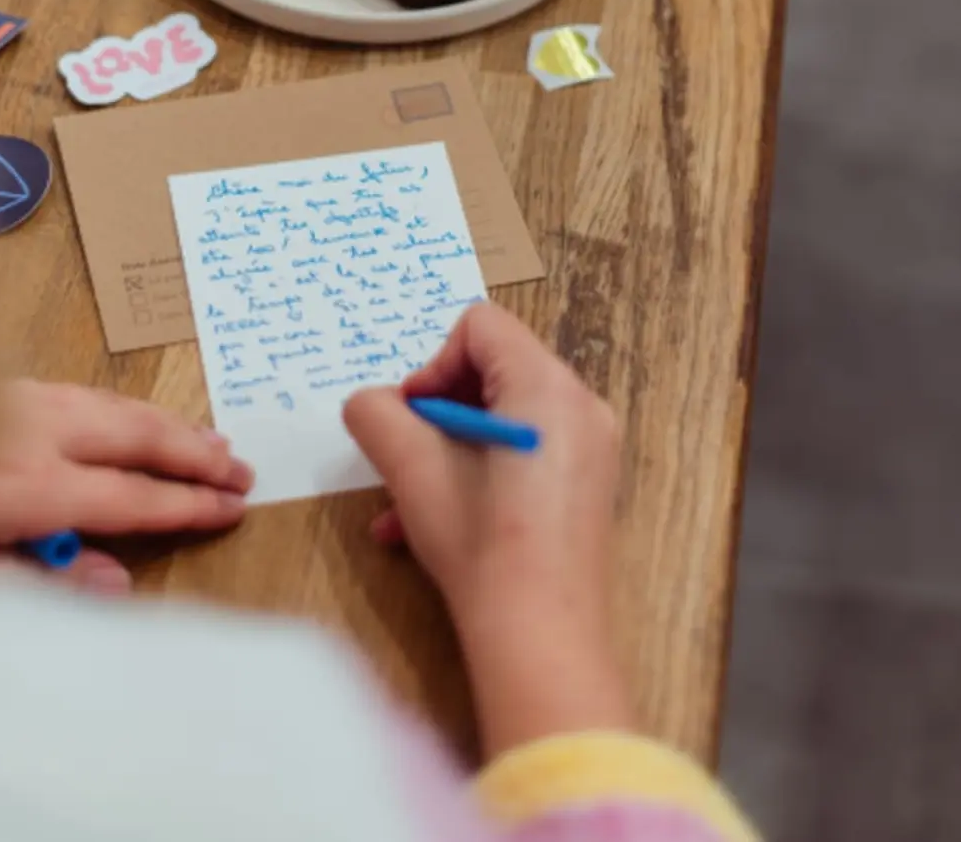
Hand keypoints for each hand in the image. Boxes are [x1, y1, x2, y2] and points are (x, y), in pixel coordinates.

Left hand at [0, 380, 252, 594]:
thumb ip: (28, 580)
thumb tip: (115, 580)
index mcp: (25, 486)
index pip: (131, 497)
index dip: (188, 505)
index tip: (233, 508)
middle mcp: (32, 434)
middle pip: (136, 437)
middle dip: (195, 454)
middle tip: (243, 469)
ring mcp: (15, 402)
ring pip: (113, 407)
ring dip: (168, 425)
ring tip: (211, 439)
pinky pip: (83, 394)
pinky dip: (127, 408)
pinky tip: (130, 418)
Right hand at [343, 304, 630, 755]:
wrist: (540, 634)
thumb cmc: (482, 543)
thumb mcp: (412, 470)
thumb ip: (377, 416)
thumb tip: (369, 403)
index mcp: (547, 386)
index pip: (480, 326)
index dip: (431, 363)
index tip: (409, 416)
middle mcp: (581, 407)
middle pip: (493, 370)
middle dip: (436, 410)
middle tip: (405, 452)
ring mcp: (591, 450)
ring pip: (502, 420)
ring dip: (445, 449)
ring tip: (404, 501)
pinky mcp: (586, 488)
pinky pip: (523, 455)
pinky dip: (476, 473)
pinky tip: (430, 524)